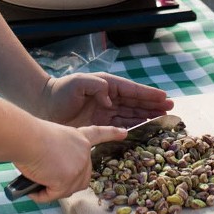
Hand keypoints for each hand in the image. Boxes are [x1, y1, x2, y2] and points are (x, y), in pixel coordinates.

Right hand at [12, 119, 127, 203]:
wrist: (26, 138)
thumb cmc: (29, 136)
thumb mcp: (51, 140)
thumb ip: (59, 154)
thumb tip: (50, 172)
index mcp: (78, 138)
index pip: (98, 134)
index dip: (111, 134)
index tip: (124, 133)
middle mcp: (83, 152)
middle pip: (81, 177)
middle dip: (64, 182)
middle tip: (44, 174)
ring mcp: (78, 167)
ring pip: (67, 189)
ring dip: (51, 188)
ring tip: (36, 175)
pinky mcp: (68, 181)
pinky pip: (54, 195)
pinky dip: (42, 194)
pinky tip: (33, 186)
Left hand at [38, 72, 173, 128]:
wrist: (44, 105)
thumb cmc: (60, 91)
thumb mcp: (78, 83)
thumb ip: (97, 87)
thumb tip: (110, 101)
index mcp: (107, 86)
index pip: (132, 90)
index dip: (148, 94)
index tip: (164, 97)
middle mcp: (109, 98)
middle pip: (135, 103)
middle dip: (153, 105)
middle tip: (170, 109)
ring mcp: (105, 112)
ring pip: (131, 114)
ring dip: (146, 116)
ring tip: (162, 118)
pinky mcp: (99, 124)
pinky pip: (121, 125)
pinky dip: (133, 127)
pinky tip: (143, 130)